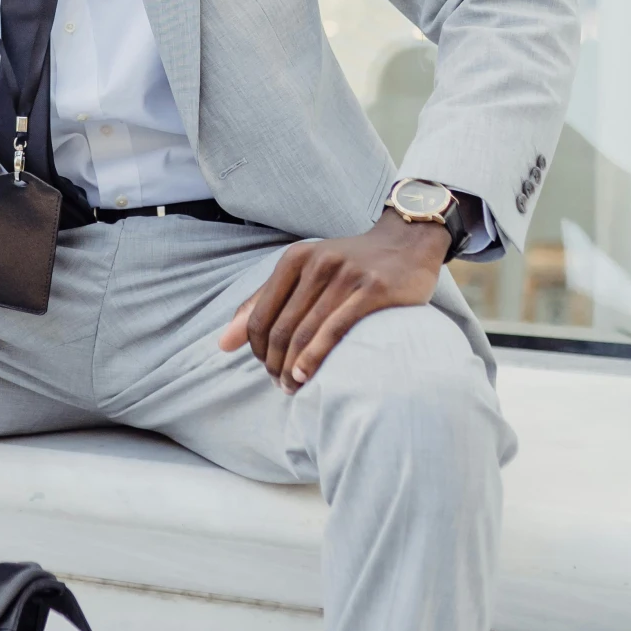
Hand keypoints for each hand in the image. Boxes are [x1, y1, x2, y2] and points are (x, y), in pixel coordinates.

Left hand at [218, 210, 448, 392]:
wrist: (407, 243)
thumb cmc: (350, 264)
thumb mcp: (303, 272)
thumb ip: (263, 302)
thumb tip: (223, 343)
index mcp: (295, 259)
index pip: (258, 315)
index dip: (255, 349)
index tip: (264, 368)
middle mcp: (317, 264)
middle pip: (280, 328)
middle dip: (273, 363)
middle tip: (278, 385)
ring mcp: (346, 276)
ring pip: (304, 332)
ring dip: (291, 367)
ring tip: (290, 387)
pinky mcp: (373, 291)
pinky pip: (334, 330)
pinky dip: (314, 358)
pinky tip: (307, 376)